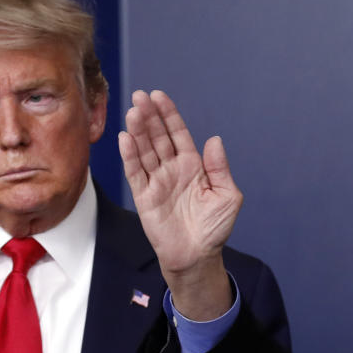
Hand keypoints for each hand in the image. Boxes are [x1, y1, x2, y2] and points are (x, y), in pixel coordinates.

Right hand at [119, 90, 241, 319]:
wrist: (198, 256)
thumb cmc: (214, 228)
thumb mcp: (227, 196)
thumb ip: (220, 168)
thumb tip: (215, 140)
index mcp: (193, 166)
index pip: (178, 134)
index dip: (169, 115)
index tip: (159, 96)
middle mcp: (172, 170)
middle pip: (158, 137)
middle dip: (150, 117)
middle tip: (140, 96)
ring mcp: (157, 182)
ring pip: (145, 151)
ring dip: (138, 131)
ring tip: (133, 112)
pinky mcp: (145, 198)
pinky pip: (135, 173)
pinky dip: (129, 156)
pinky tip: (125, 138)